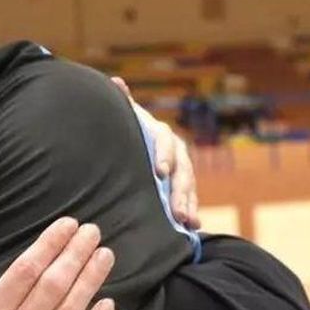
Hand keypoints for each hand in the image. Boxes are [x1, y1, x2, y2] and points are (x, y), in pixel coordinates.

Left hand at [113, 76, 199, 227]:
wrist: (131, 144)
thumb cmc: (124, 131)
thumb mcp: (123, 118)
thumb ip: (122, 102)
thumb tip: (116, 82)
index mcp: (159, 133)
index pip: (165, 142)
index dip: (164, 156)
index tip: (160, 172)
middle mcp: (175, 150)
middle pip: (182, 170)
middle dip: (180, 191)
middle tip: (176, 211)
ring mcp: (181, 169)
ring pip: (188, 187)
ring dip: (189, 204)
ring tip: (187, 222)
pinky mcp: (181, 185)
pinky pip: (189, 199)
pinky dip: (191, 211)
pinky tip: (192, 228)